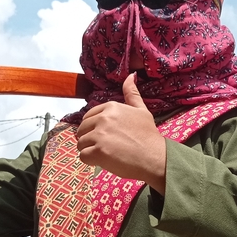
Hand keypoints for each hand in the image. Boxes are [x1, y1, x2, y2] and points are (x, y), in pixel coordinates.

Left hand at [76, 74, 166, 192]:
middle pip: (82, 130)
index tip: (106, 136)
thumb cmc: (149, 136)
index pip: (88, 117)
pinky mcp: (98, 151)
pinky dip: (91, 161)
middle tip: (106, 147)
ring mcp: (100, 134)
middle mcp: (104, 118)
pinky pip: (83, 156)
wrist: (155, 157)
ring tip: (107, 154)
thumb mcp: (142, 110)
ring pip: (81, 143)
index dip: (94, 128)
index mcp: (111, 107)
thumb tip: (131, 75)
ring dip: (90, 151)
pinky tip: (104, 161)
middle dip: (90, 139)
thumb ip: (132, 94)